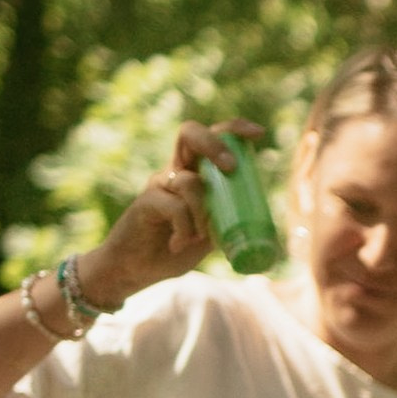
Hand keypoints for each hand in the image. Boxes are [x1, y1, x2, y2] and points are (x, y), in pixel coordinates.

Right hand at [88, 118, 268, 306]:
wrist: (138, 269)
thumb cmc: (175, 249)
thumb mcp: (209, 234)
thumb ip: (225, 220)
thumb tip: (258, 221)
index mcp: (195, 172)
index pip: (212, 137)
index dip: (234, 129)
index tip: (258, 134)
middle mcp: (175, 171)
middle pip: (190, 134)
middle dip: (214, 144)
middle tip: (230, 168)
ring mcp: (159, 184)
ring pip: (189, 181)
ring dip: (202, 213)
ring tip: (199, 237)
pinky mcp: (146, 201)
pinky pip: (176, 207)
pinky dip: (185, 229)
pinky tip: (178, 244)